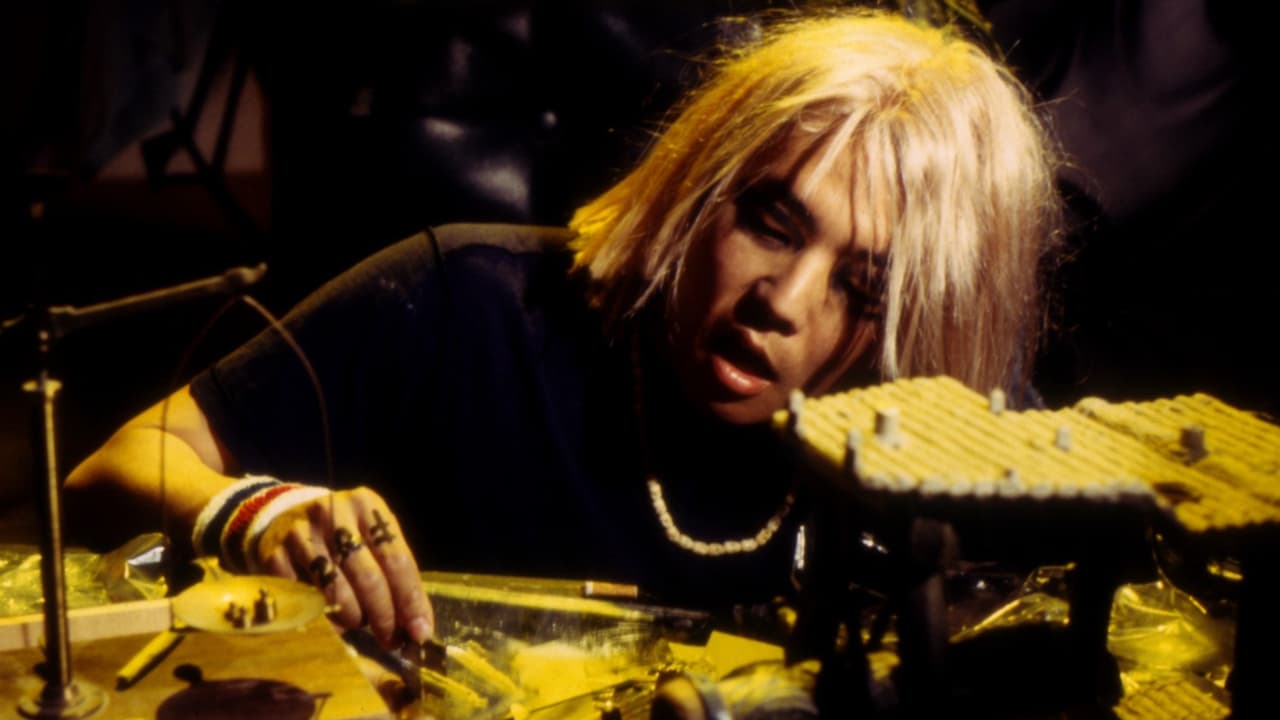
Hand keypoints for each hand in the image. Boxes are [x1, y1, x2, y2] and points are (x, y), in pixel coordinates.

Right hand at [253, 486, 433, 646]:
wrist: (285, 519)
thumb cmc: (343, 537)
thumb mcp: (373, 541)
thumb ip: (396, 576)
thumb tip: (418, 626)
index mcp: (367, 505)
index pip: (397, 559)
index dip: (410, 600)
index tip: (420, 631)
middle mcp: (333, 513)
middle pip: (368, 577)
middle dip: (384, 616)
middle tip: (391, 639)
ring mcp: (300, 533)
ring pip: (336, 592)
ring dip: (353, 618)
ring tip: (358, 621)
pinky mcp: (273, 555)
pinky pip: (305, 601)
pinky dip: (323, 619)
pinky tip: (330, 619)